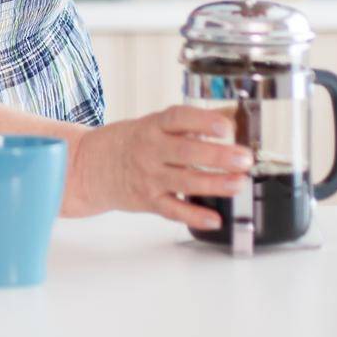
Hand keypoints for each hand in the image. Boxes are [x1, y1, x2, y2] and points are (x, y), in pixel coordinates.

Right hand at [63, 106, 253, 228]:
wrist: (91, 165)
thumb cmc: (131, 142)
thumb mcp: (155, 124)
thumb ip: (191, 124)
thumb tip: (231, 117)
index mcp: (154, 125)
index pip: (178, 119)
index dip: (203, 121)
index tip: (225, 127)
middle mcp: (150, 150)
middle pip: (185, 152)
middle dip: (218, 156)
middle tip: (244, 158)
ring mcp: (149, 176)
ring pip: (184, 182)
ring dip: (214, 184)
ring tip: (239, 184)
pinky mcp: (148, 200)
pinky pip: (172, 210)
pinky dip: (194, 216)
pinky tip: (215, 218)